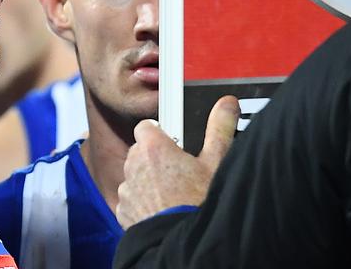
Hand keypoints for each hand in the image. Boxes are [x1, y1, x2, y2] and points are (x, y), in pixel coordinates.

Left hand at [116, 95, 239, 227]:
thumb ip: (219, 128)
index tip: (174, 142)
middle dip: (155, 157)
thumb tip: (227, 105)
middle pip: (140, 151)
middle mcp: (134, 166)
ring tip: (173, 193)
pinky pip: (131, 199)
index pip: (146, 126)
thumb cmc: (198, 203)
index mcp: (153, 148)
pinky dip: (142, 202)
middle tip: (180, 170)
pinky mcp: (124, 212)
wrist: (186, 245)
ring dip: (148, 180)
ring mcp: (127, 190)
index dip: (160, 132)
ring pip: (135, 175)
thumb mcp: (216, 163)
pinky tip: (162, 208)